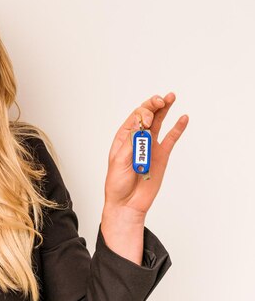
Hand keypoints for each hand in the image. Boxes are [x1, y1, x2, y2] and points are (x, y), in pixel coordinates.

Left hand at [104, 92, 188, 218]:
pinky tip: (183, 118)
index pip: (134, 118)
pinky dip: (177, 128)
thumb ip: (131, 143)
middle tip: (162, 100)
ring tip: (171, 96)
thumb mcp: (119, 161)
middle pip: (147, 116)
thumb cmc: (117, 183)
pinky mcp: (162, 156)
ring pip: (159, 123)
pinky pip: (171, 139)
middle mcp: (138, 139)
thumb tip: (139, 124)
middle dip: (154, 105)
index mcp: (124, 138)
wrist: (127, 203)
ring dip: (164, 109)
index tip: (147, 119)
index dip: (142, 113)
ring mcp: (151, 146)